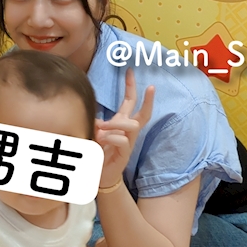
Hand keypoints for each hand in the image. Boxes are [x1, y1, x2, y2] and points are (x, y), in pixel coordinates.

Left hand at [95, 71, 153, 188]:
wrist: (100, 175)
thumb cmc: (98, 152)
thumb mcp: (95, 133)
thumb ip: (97, 124)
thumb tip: (98, 119)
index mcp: (121, 123)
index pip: (129, 101)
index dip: (130, 86)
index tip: (129, 71)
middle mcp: (128, 132)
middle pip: (142, 114)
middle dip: (147, 99)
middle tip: (151, 86)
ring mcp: (129, 142)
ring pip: (132, 125)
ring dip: (116, 123)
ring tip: (101, 128)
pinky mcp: (125, 154)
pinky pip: (123, 141)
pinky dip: (111, 138)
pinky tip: (100, 140)